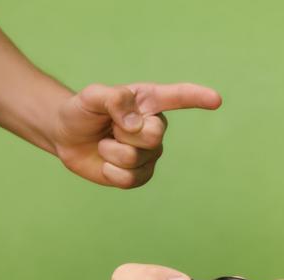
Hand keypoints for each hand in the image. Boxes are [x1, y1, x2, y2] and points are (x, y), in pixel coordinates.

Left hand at [52, 83, 221, 188]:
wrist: (68, 138)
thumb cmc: (82, 112)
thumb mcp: (91, 96)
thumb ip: (114, 99)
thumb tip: (136, 123)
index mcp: (149, 102)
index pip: (178, 97)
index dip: (197, 98)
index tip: (216, 100)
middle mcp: (155, 127)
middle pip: (154, 135)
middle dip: (124, 134)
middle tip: (110, 128)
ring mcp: (150, 154)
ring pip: (135, 159)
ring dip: (110, 152)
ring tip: (105, 144)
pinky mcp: (140, 175)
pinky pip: (130, 179)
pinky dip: (111, 172)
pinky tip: (106, 164)